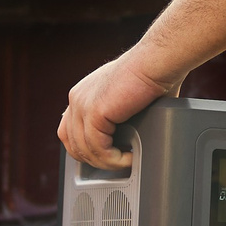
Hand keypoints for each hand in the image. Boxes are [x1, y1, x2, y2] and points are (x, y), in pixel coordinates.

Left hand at [59, 50, 178, 169]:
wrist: (156, 62)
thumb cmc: (151, 75)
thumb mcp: (127, 98)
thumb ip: (119, 116)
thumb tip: (129, 138)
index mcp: (82, 94)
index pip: (69, 131)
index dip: (85, 149)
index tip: (104, 157)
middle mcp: (77, 98)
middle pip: (73, 144)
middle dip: (96, 160)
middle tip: (118, 163)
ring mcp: (82, 105)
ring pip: (86, 150)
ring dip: (107, 163)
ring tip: (127, 161)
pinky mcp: (94, 112)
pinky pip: (98, 149)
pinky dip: (114, 159)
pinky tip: (128, 158)